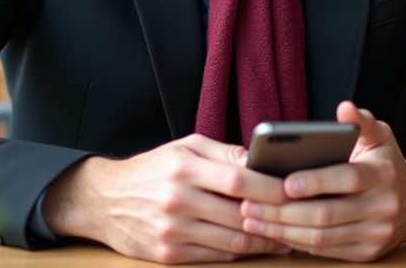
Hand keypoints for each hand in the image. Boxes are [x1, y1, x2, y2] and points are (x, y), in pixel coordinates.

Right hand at [42, 134, 288, 263]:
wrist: (104, 200)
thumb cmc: (152, 169)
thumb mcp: (184, 148)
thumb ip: (224, 153)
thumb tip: (261, 160)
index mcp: (184, 168)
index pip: (238, 179)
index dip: (271, 188)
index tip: (295, 190)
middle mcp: (177, 200)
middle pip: (239, 214)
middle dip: (274, 218)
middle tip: (301, 218)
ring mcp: (172, 231)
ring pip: (231, 241)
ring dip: (264, 241)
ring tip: (287, 236)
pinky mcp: (169, 255)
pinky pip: (215, 257)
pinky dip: (240, 253)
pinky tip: (256, 247)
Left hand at [238, 101, 405, 261]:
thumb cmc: (386, 163)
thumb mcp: (380, 136)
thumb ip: (361, 122)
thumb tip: (344, 108)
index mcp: (383, 174)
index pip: (347, 178)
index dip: (315, 182)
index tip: (284, 182)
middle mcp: (382, 207)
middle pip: (327, 214)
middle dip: (284, 211)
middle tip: (250, 204)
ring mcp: (375, 234)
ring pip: (322, 237)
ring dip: (283, 230)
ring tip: (251, 219)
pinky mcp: (366, 253)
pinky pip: (326, 251)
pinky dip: (296, 243)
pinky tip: (273, 232)